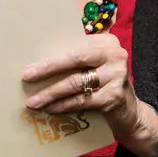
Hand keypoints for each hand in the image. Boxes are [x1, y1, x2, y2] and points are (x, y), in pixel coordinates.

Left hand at [24, 33, 157, 156]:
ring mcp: (117, 76)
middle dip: (48, 68)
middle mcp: (115, 55)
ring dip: (51, 93)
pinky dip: (62, 105)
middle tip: (27, 76)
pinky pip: (81, 101)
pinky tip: (49, 109)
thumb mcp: (95, 67)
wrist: (130, 114)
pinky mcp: (114, 97)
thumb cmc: (105, 86)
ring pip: (76, 83)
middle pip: (75, 59)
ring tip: (33, 100)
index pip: (75, 46)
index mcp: (107, 42)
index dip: (52, 55)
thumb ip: (76, 60)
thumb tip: (38, 62)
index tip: (30, 62)